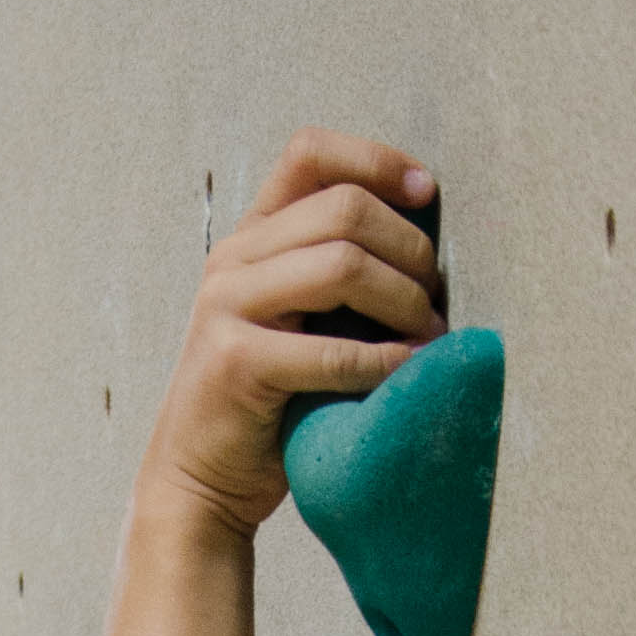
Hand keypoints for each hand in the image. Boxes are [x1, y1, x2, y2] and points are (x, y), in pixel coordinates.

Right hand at [138, 131, 441, 539]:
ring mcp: (226, 308)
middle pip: (343, 208)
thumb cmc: (269, 403)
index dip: (377, 160)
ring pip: (342, 265)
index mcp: (250, 238)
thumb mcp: (296, 318)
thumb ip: (333, 270)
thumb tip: (427, 241)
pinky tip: (409, 372)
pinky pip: (334, 350)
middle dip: (409, 247)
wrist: (199, 482)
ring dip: (404, 300)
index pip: (310, 153)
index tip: (426, 192)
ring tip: (428, 334)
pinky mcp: (235, 364)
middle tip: (436, 295)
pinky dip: (385, 361)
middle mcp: (232, 260)